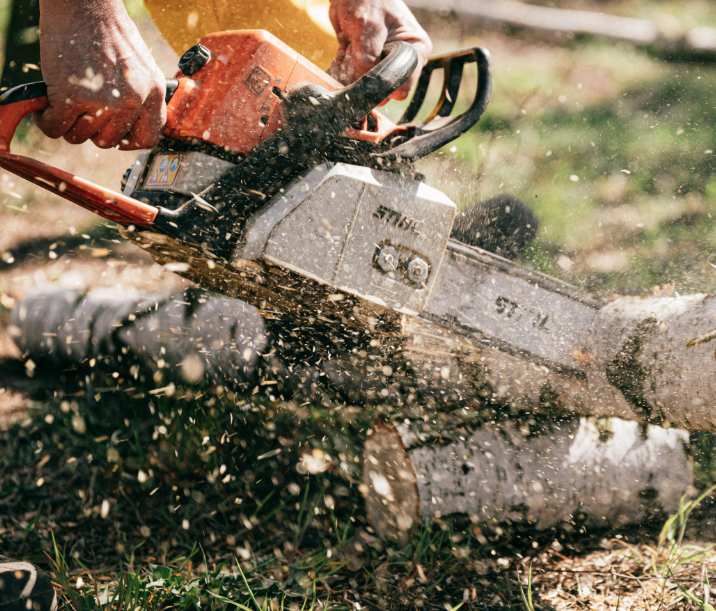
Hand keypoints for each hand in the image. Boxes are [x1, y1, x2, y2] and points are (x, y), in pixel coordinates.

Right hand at [35, 0, 165, 149]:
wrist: (85, 5)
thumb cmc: (109, 31)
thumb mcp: (141, 66)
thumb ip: (141, 96)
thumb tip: (130, 124)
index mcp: (153, 93)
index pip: (147, 138)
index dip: (127, 141)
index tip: (114, 134)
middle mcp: (133, 101)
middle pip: (108, 141)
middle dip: (92, 129)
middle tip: (82, 109)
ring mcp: (104, 101)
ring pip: (80, 137)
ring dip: (69, 124)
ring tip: (65, 101)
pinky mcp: (73, 97)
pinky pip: (56, 128)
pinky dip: (47, 121)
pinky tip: (47, 108)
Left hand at [328, 0, 430, 99]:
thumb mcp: (368, 25)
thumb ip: (367, 57)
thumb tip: (362, 84)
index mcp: (415, 51)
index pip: (402, 87)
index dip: (381, 85)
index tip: (364, 69)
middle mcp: (403, 62)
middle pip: (383, 91)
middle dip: (363, 78)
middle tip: (354, 53)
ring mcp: (386, 65)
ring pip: (367, 88)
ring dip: (352, 73)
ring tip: (349, 47)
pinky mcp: (370, 67)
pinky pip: (355, 82)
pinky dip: (346, 70)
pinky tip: (345, 51)